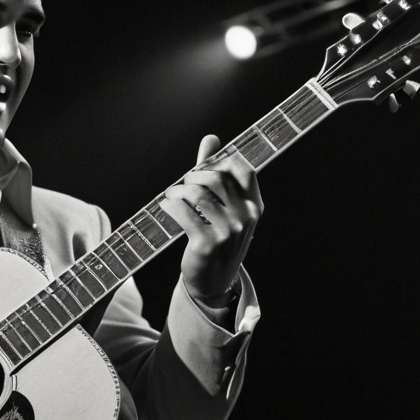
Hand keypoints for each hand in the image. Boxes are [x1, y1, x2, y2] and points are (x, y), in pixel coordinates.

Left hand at [163, 135, 261, 306]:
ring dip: (177, 191)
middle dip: (193, 176)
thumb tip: (211, 138)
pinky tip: (166, 207)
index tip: (204, 169)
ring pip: (195, 193)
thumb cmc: (218, 238)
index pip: (243, 168)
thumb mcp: (224, 208)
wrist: (214, 281)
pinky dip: (169, 205)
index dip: (220, 162)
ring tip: (172, 196)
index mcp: (253, 205)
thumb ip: (217, 172)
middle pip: (215, 178)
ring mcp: (228, 232)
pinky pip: (182, 212)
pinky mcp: (206, 243)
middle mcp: (245, 217)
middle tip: (183, 185)